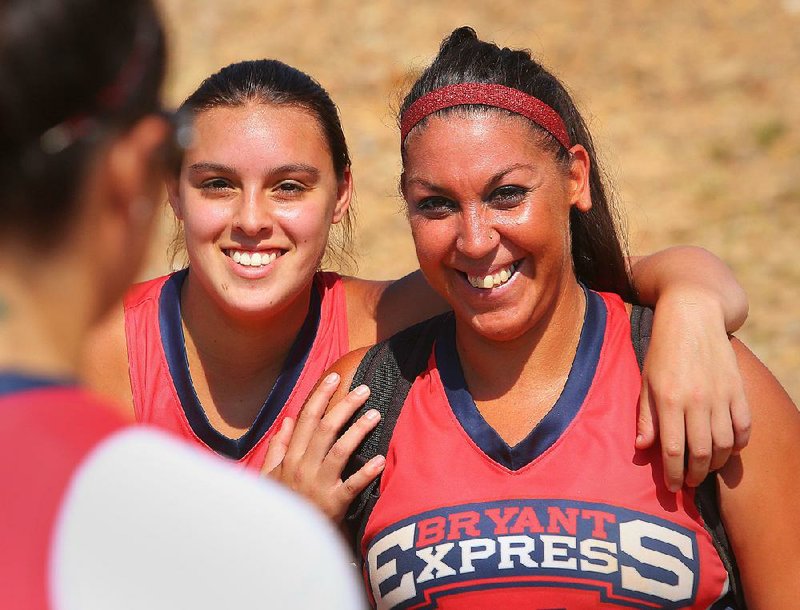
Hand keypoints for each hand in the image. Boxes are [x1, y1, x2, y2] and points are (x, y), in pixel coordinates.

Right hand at [262, 372, 385, 521]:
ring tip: (375, 414)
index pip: (305, 420)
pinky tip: (381, 460)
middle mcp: (303, 468)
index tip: (334, 377)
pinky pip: (352, 485)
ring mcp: (318, 486)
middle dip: (344, 405)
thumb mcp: (270, 477)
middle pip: (324, 429)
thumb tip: (287, 420)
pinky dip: (367, 473)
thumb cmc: (284, 506)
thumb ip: (278, 448)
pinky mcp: (333, 505)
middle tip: (363, 389)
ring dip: (358, 430)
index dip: (320, 396)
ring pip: (339, 451)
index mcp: (290, 459)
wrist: (286, 543)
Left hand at [635, 291, 750, 491]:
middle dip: (695, 475)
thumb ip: (645, 415)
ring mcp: (721, 396)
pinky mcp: (738, 389)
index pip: (673, 450)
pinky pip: (743, 427)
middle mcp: (697, 401)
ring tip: (706, 469)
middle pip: (701, 453)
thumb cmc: (663, 349)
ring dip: (716, 464)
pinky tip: (727, 450)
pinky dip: (738, 444)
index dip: (673, 474)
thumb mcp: (646, 379)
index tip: (672, 487)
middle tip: (689, 484)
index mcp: (669, 399)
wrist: (693, 315)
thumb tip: (643, 448)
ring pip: (724, 445)